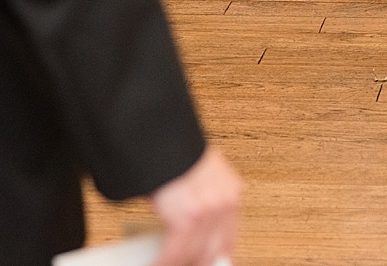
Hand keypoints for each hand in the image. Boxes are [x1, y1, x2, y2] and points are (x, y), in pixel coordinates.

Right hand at [149, 148, 241, 265]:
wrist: (161, 133)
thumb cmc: (174, 151)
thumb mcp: (198, 177)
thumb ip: (202, 203)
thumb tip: (191, 232)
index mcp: (231, 193)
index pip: (228, 240)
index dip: (217, 258)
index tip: (208, 263)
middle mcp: (224, 203)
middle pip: (214, 252)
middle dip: (198, 262)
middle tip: (185, 264)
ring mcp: (208, 211)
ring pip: (194, 256)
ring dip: (179, 263)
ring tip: (164, 262)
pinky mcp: (187, 218)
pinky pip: (174, 253)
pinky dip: (162, 261)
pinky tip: (156, 263)